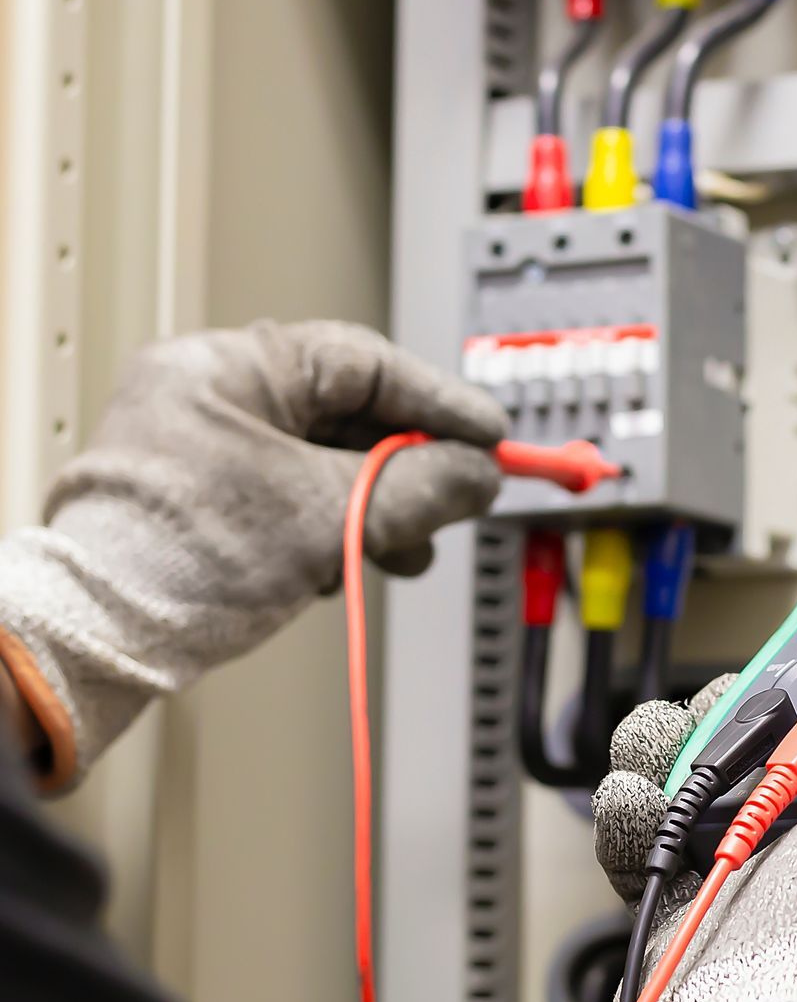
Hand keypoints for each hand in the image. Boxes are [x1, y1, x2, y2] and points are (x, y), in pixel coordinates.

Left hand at [0, 320, 506, 785]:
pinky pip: (293, 496)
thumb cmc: (178, 562)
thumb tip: (479, 474)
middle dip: (410, 467)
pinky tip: (356, 560)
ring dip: (377, 507)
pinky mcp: (202, 501)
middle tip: (459, 496)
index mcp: (225, 366)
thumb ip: (423, 485)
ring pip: (324, 462)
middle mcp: (208, 395)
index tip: (488, 435)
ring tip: (407, 547)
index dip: (438, 403)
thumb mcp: (333, 514)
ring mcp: (201, 449)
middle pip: (348, 416)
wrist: (103, 639)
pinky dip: (335, 527)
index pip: (363, 363)